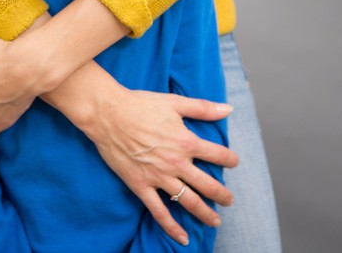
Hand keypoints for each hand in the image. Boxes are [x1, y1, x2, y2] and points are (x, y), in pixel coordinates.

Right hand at [85, 87, 237, 242]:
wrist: (108, 114)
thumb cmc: (139, 105)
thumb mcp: (174, 103)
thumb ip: (202, 108)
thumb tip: (228, 109)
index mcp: (186, 142)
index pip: (218, 155)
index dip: (230, 159)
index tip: (233, 162)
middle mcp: (176, 163)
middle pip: (208, 185)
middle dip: (222, 195)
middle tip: (229, 201)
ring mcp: (159, 177)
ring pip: (189, 201)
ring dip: (205, 213)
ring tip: (215, 221)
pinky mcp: (141, 185)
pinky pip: (159, 211)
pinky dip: (172, 227)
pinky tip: (183, 238)